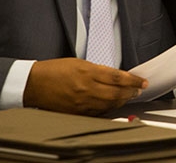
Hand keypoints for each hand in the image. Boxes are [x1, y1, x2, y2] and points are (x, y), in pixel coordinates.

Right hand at [23, 58, 147, 115]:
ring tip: (129, 96)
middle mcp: (86, 89)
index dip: (133, 80)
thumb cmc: (54, 70)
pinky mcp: (77, 112)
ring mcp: (82, 103)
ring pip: (109, 105)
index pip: (117, 77)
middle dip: (131, 92)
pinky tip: (114, 104)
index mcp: (87, 72)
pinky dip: (109, 108)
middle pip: (116, 93)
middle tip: (139, 89)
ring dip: (122, 101)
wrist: (33, 84)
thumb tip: (115, 76)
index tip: (142, 81)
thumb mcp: (78, 62)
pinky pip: (98, 113)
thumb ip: (98, 70)